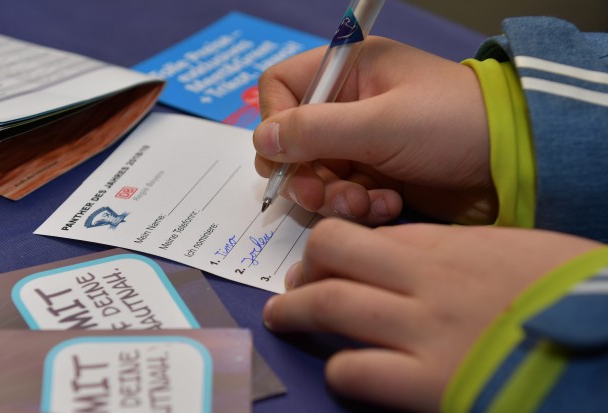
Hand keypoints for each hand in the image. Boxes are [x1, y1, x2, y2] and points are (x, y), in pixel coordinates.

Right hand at [253, 37, 493, 225]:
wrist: (514, 163)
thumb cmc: (453, 125)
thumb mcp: (382, 123)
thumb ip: (316, 130)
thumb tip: (262, 141)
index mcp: (348, 71)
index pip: (282, 89)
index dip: (276, 123)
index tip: (288, 156)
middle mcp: (349, 105)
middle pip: (294, 141)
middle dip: (306, 174)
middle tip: (322, 196)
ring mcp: (361, 143)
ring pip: (316, 175)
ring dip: (333, 196)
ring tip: (366, 203)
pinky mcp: (376, 175)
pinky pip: (344, 194)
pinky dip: (359, 205)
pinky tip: (388, 205)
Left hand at [262, 219, 601, 411]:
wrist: (604, 331)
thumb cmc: (564, 288)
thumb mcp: (507, 251)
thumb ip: (453, 253)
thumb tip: (418, 262)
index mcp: (445, 244)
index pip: (364, 233)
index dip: (334, 247)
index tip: (326, 260)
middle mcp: (423, 278)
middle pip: (331, 253)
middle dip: (304, 268)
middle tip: (294, 285)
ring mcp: (422, 328)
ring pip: (331, 304)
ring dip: (296, 311)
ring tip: (282, 317)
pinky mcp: (429, 382)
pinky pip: (357, 369)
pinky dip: (340, 367)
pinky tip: (342, 369)